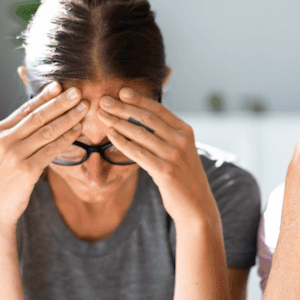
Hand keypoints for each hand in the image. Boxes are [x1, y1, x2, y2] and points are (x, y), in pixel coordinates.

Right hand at [0, 82, 87, 223]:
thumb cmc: (3, 178)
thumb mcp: (4, 152)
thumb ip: (18, 134)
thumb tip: (41, 116)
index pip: (25, 109)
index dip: (44, 97)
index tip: (60, 85)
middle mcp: (4, 140)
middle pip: (37, 116)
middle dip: (60, 103)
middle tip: (77, 92)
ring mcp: (14, 155)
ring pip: (46, 131)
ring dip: (68, 118)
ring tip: (83, 108)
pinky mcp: (26, 170)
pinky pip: (51, 150)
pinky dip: (67, 139)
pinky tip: (78, 131)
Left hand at [98, 88, 217, 223]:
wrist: (197, 207)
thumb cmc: (184, 178)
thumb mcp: (181, 152)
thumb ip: (167, 136)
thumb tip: (142, 120)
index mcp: (185, 131)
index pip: (158, 109)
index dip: (139, 99)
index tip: (121, 92)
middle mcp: (181, 140)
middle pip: (147, 118)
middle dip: (123, 108)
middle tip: (104, 101)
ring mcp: (174, 155)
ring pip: (140, 133)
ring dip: (118, 122)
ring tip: (102, 116)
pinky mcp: (165, 171)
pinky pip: (138, 153)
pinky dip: (122, 143)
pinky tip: (111, 135)